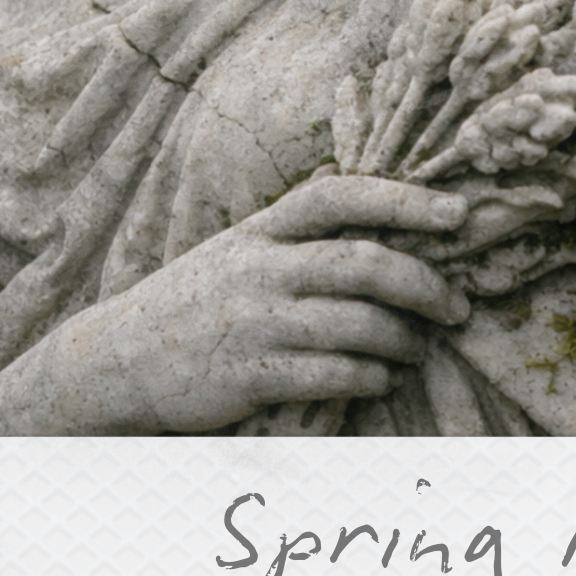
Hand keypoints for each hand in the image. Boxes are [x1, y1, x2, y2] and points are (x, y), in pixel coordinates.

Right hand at [43, 174, 472, 433]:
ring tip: (417, 348)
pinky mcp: (251, 374)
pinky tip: (380, 379)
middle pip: (363, 262)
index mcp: (260, 231)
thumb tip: (371, 214)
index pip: (338, 196)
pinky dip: (369, 377)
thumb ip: (294, 236)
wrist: (118, 358)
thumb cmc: (195, 302)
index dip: (402, 199)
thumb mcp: (236, 250)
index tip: (456, 213)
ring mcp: (255, 322)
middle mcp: (260, 269)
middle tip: (456, 306)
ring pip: (357, 324)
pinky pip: (332, 374)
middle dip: (424, 284)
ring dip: (404, 340)